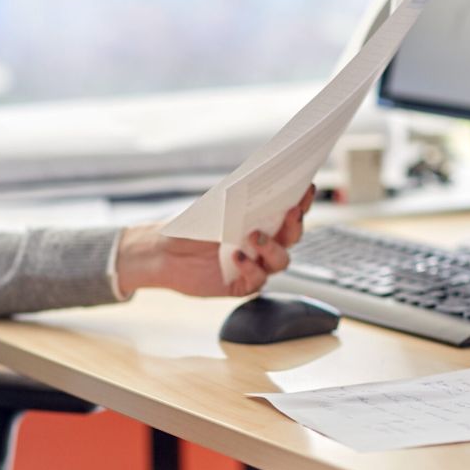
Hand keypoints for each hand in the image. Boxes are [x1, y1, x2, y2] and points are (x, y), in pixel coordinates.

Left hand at [115, 185, 314, 297]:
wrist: (162, 252)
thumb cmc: (189, 227)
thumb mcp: (214, 209)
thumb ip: (238, 201)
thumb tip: (259, 184)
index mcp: (260, 222)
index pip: (288, 212)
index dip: (302, 202)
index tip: (306, 188)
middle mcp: (262, 245)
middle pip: (292, 237)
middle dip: (295, 224)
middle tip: (290, 211)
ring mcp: (254, 265)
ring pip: (281, 261)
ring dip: (272, 248)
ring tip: (254, 236)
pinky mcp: (241, 285)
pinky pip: (258, 280)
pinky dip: (250, 267)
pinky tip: (235, 256)